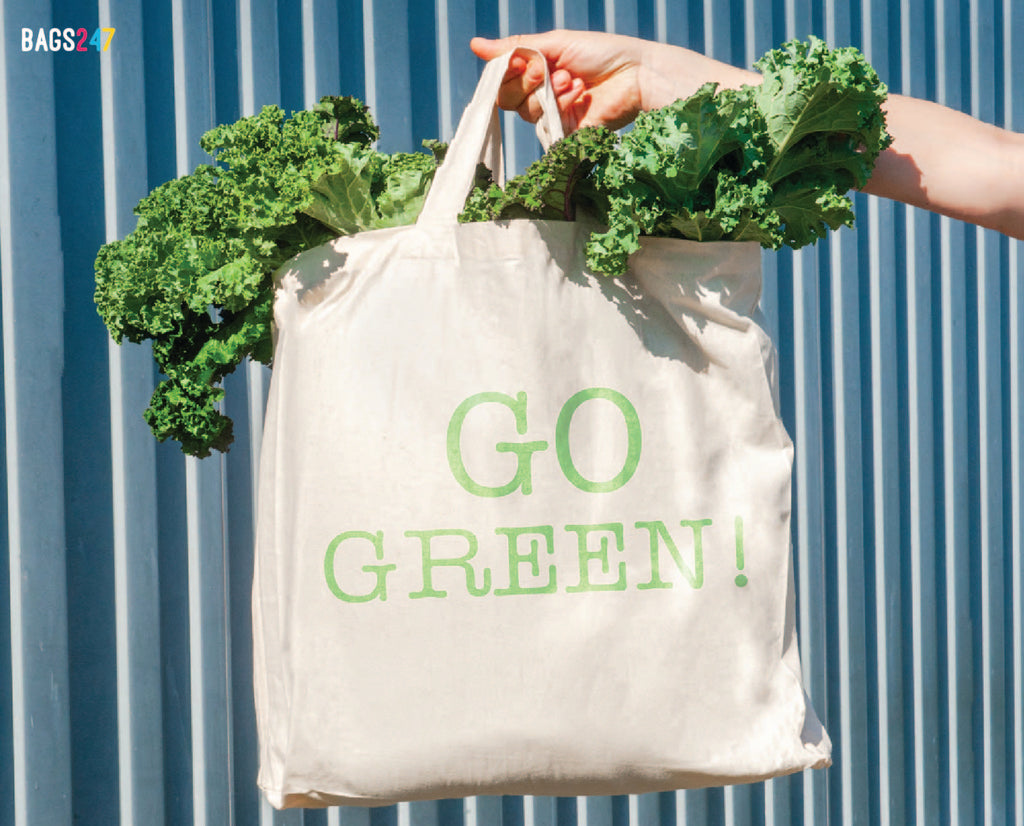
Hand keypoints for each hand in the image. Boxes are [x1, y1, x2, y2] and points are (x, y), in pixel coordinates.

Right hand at [470, 30, 759, 132]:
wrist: (637, 74)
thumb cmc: (602, 53)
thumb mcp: (555, 43)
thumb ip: (515, 48)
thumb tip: (475, 45)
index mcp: (538, 69)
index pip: (503, 78)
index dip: (509, 71)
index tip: (527, 61)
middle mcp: (542, 94)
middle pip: (508, 98)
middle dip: (528, 81)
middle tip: (551, 70)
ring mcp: (554, 115)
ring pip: (526, 113)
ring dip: (549, 92)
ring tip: (575, 81)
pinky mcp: (567, 135)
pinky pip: (547, 128)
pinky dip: (561, 108)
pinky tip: (581, 96)